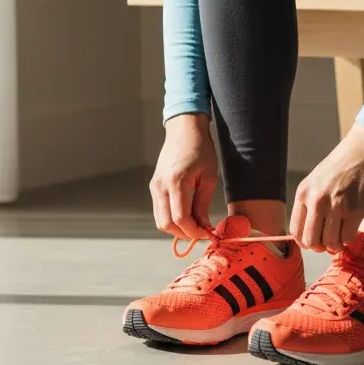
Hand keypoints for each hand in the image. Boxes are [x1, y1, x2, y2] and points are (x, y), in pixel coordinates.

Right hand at [150, 113, 219, 241]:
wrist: (184, 129)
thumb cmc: (200, 148)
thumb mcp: (208, 177)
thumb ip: (203, 204)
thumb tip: (204, 227)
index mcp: (176, 182)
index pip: (181, 218)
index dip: (195, 231)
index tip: (209, 234)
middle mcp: (161, 186)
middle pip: (167, 224)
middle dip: (186, 234)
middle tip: (203, 233)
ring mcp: (155, 186)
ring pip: (160, 221)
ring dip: (177, 229)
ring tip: (196, 226)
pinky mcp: (154, 186)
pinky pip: (159, 211)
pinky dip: (171, 220)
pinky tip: (187, 217)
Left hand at [289, 123, 363, 252]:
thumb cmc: (343, 163)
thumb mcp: (317, 180)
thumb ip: (312, 202)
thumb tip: (311, 231)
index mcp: (303, 192)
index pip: (296, 231)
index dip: (306, 241)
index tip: (316, 240)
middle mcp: (316, 200)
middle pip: (311, 241)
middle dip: (321, 246)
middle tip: (330, 241)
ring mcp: (336, 205)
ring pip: (330, 243)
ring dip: (337, 244)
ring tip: (342, 234)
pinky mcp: (355, 210)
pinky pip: (347, 238)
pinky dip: (349, 239)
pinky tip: (352, 229)